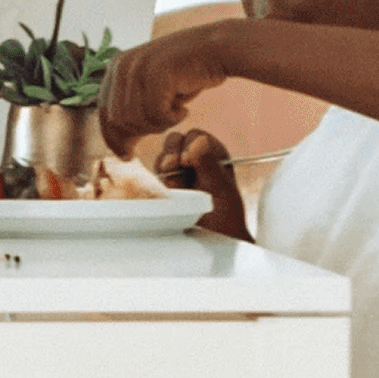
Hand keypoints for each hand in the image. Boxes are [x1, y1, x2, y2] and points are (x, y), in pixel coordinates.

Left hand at [99, 23, 240, 155]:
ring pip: (136, 119)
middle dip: (141, 130)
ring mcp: (137, 67)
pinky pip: (156, 114)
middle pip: (118, 120)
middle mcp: (121, 64)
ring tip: (176, 112)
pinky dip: (172, 119)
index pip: (104, 112)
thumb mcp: (151, 91)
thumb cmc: (187, 73)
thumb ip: (131, 111)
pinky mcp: (156, 73)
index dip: (112, 138)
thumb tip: (118, 150)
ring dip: (159, 124)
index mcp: (115, 67)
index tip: (126, 155)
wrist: (217, 48)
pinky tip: (184, 109)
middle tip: (164, 122)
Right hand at [151, 127, 248, 241]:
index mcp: (214, 155)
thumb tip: (198, 141)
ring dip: (165, 168)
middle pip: (175, 140)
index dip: (189, 145)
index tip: (188, 161)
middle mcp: (195, 160)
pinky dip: (157, 180)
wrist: (214, 242)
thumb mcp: (222, 189)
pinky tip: (167, 192)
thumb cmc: (225, 218)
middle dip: (172, 152)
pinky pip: (153, 174)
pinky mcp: (165, 186)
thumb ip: (209, 164)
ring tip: (175, 186)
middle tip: (174, 168)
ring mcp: (179, 173)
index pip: (195, 135)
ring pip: (162, 156)